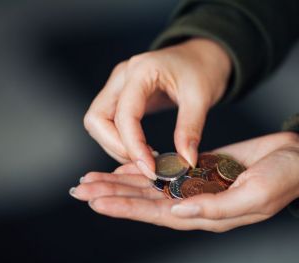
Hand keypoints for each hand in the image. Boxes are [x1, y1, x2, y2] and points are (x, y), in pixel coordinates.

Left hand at [70, 132, 298, 231]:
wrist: (296, 157)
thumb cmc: (282, 178)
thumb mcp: (254, 196)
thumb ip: (216, 208)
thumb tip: (179, 213)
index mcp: (206, 213)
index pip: (157, 214)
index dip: (125, 207)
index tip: (96, 201)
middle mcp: (195, 202)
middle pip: (145, 200)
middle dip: (112, 195)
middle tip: (81, 189)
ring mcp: (196, 184)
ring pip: (150, 185)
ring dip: (121, 182)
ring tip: (93, 179)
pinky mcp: (199, 166)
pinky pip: (165, 169)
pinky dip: (143, 167)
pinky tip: (124, 166)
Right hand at [83, 38, 230, 178]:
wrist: (200, 57)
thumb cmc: (201, 71)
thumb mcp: (201, 98)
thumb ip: (190, 129)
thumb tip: (185, 162)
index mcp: (142, 71)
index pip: (124, 114)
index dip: (133, 146)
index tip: (151, 169)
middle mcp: (122, 76)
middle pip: (97, 119)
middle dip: (116, 147)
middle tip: (145, 165)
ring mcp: (118, 85)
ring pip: (97, 122)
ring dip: (115, 146)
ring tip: (145, 160)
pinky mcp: (120, 95)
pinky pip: (107, 122)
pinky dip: (118, 140)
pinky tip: (141, 150)